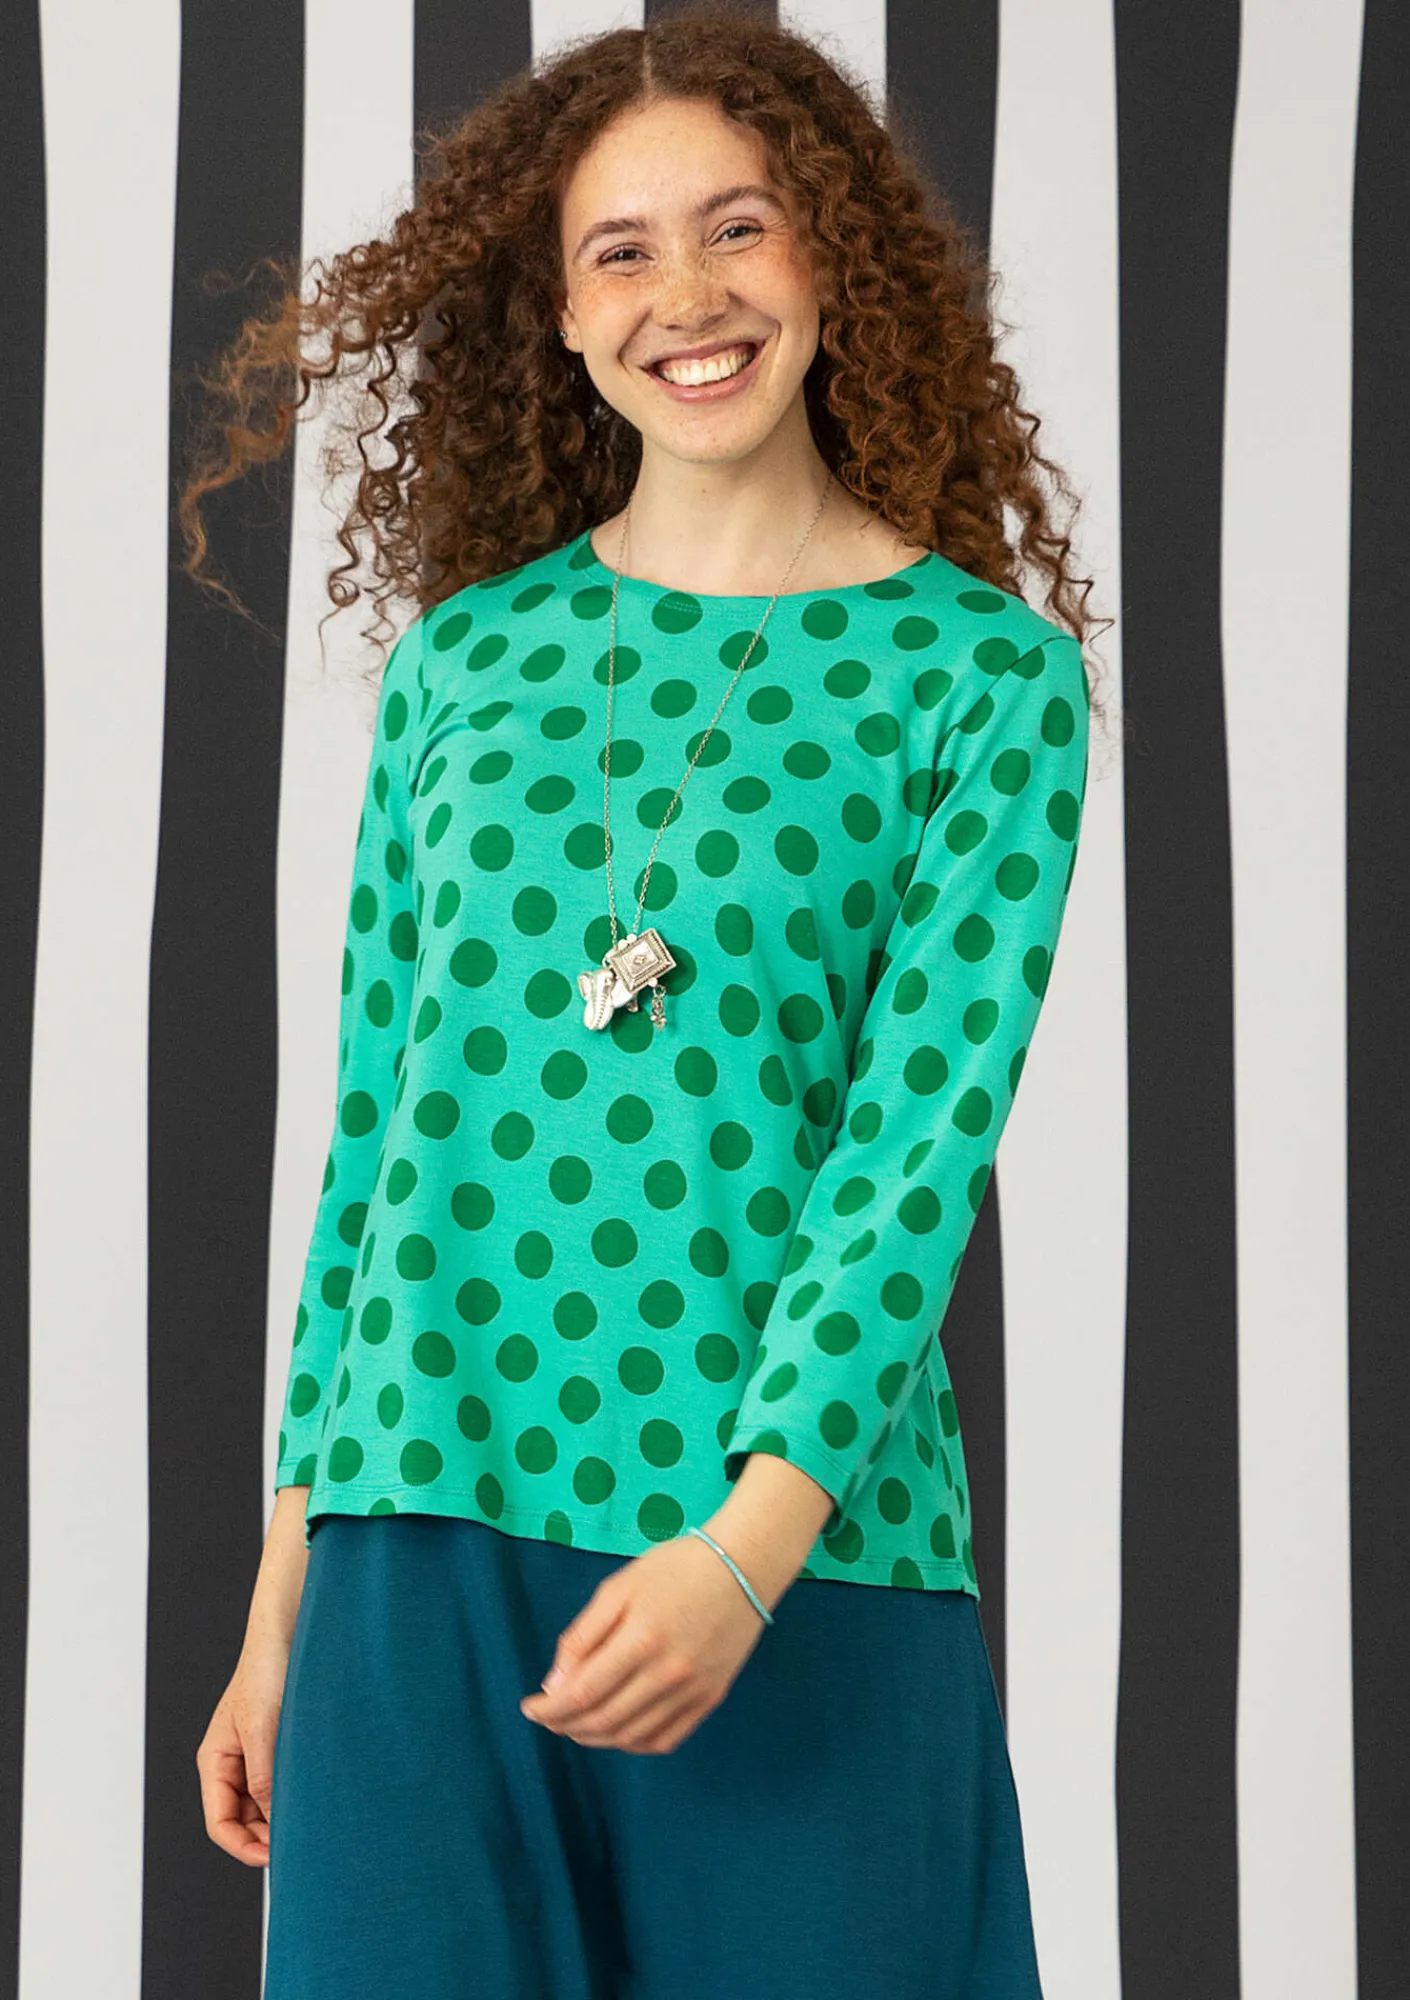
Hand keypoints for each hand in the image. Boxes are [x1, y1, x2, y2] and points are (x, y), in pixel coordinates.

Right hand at [195, 1643, 289, 1866]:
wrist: (287, 1635)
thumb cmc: (266, 1674)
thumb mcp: (262, 1729)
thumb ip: (263, 1776)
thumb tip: (273, 1822)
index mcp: (215, 1762)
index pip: (219, 1822)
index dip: (242, 1847)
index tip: (273, 1858)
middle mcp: (231, 1765)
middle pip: (241, 1820)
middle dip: (265, 1838)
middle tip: (299, 1846)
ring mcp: (253, 1757)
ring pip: (262, 1806)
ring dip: (280, 1819)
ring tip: (308, 1825)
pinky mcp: (276, 1747)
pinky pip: (278, 1785)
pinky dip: (291, 1797)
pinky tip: (312, 1801)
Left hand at [519, 1531, 771, 1754]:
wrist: (744, 1566)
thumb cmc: (676, 1568)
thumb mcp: (620, 1587)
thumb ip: (583, 1635)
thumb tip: (555, 1684)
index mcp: (640, 1640)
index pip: (583, 1694)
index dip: (550, 1709)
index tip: (529, 1708)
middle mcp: (667, 1674)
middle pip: (604, 1721)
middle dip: (566, 1726)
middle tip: (548, 1717)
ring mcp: (692, 1691)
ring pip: (631, 1737)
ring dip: (595, 1739)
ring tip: (575, 1726)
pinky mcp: (711, 1699)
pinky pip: (665, 1740)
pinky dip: (633, 1743)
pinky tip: (617, 1731)